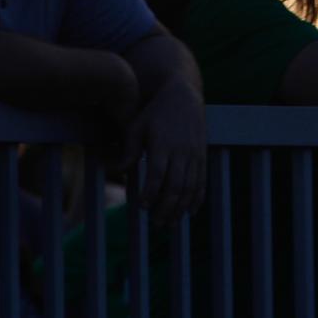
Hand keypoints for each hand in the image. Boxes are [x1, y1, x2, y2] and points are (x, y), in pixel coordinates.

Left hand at [117, 78, 206, 224]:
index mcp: (163, 144)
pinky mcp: (203, 155)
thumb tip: (115, 171)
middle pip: (176, 186)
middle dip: (166, 208)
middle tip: (156, 223)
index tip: (142, 207)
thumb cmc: (154, 113)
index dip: (150, 193)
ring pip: (191, 187)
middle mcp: (181, 150)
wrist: (182, 95)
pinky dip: (197, 199)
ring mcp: (195, 153)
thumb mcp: (136, 127)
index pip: (157, 175)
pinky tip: (190, 212)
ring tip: (171, 223)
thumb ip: (129, 151)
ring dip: (181, 208)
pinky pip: (202, 181)